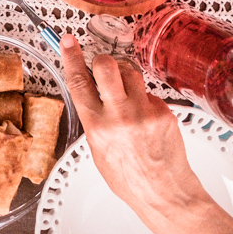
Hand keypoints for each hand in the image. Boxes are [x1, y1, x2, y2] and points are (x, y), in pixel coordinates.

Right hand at [60, 35, 206, 214]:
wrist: (164, 193)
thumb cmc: (129, 177)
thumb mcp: (98, 150)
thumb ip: (95, 119)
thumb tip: (93, 94)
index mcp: (97, 126)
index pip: (79, 82)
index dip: (71, 56)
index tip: (68, 40)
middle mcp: (120, 116)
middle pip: (108, 66)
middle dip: (102, 61)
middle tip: (102, 68)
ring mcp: (144, 112)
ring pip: (131, 73)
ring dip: (125, 78)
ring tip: (127, 100)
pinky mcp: (164, 112)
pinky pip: (149, 92)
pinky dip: (144, 100)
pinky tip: (145, 119)